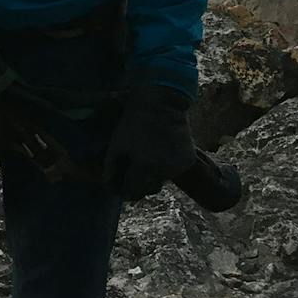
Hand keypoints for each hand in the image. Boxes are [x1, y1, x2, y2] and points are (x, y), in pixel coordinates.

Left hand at [103, 85, 196, 199]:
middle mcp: (163, 171)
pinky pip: (172, 172)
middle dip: (138, 185)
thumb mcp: (116, 145)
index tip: (120, 188)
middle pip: (148, 190)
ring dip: (152, 176)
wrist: (161, 105)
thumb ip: (111, 169)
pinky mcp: (187, 162)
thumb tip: (110, 188)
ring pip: (161, 181)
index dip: (124, 192)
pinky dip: (165, 168)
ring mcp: (177, 167)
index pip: (132, 192)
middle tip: (132, 174)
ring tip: (145, 159)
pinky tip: (159, 154)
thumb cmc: (133, 124)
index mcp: (143, 167)